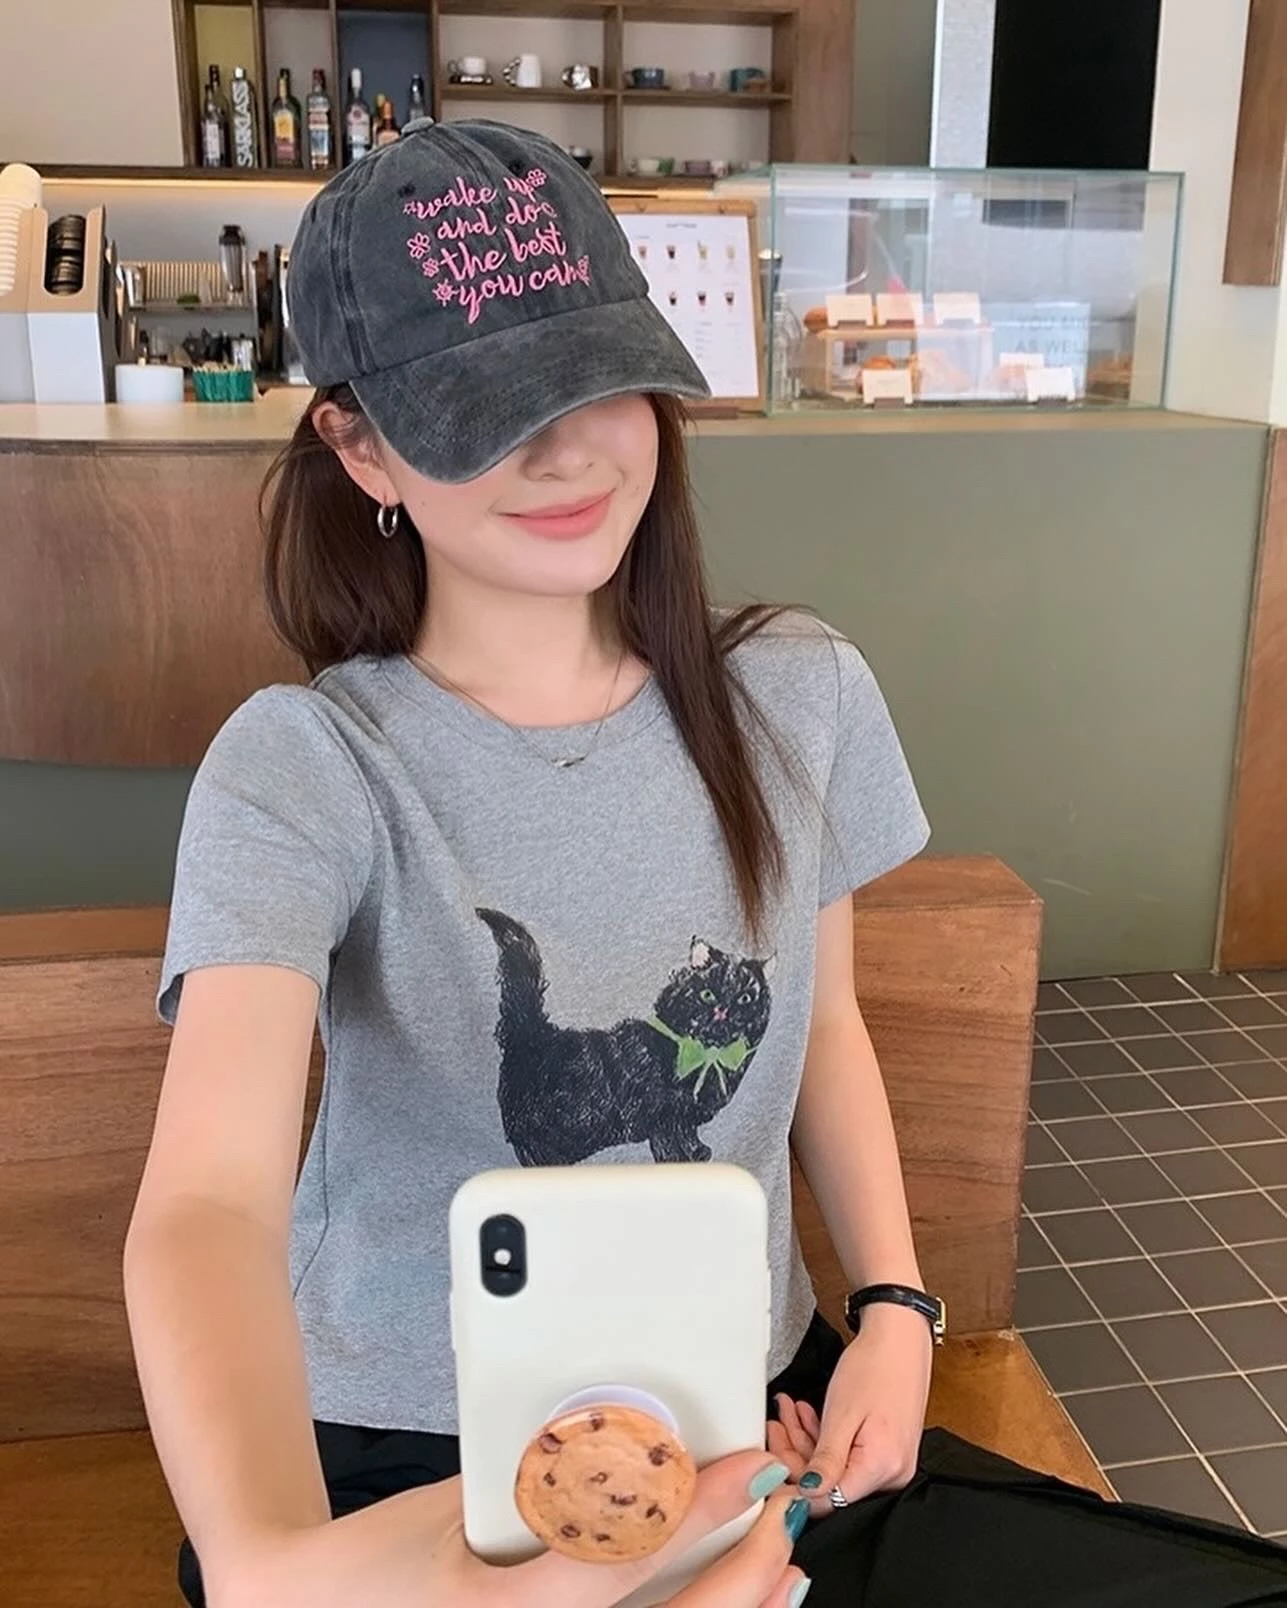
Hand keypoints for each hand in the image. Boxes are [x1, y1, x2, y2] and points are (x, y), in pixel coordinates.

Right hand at [211, 1450, 810, 1607]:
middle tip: (779, 1512)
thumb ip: (538, 1484)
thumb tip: (627, 1451)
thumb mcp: (450, 1508)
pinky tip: (721, 1600)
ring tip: (773, 1562)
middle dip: (743, 1572)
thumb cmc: (371, 1558)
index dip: (697, 1510)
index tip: (748, 1465)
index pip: (622, 1563)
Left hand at [781, 1304, 930, 1514]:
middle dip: (796, 1455)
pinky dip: (826, 1439)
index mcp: (882, 1468)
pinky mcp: (888, 1452)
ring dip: (808, 1441)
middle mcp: (892, 1474)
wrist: (900, 1338)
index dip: (795, 1487)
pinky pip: (851, 1456)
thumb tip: (807, 1496)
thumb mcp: (841, 1413)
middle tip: (776, 1424)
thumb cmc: (875, 1367)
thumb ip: (825, 1460)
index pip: (829, 1501)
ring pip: (837, 1468)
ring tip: (789, 1412)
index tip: (771, 1466)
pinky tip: (809, 1416)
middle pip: (831, 1485)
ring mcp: (892, 1464)